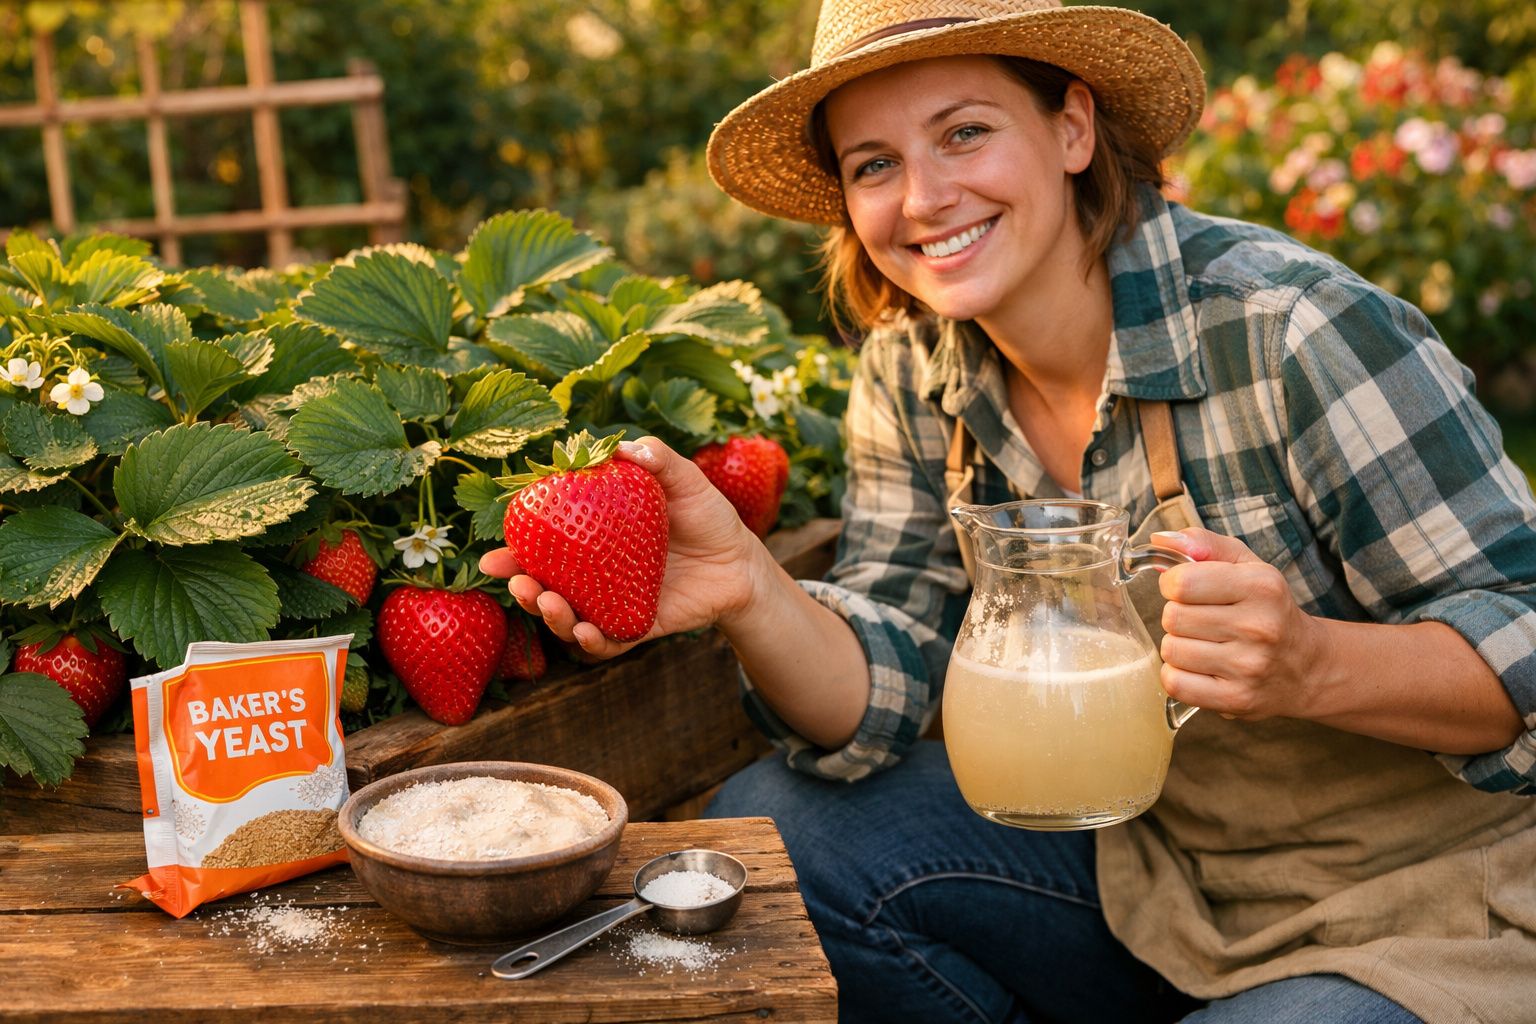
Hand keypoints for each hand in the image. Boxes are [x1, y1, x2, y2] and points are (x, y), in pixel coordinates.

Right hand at [479, 437, 765, 659]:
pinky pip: (610, 641)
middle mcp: (597, 574)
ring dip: (552, 617)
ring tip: (549, 603)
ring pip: (571, 618)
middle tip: (517, 582)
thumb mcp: (685, 482)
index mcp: (595, 538)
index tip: (494, 554)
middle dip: (524, 590)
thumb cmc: (707, 516)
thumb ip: (659, 460)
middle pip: (548, 587)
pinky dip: (594, 641)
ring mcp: (615, 603)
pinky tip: (586, 633)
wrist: (742, 562)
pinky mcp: (639, 627)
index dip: (516, 551)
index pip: (546, 545)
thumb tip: (626, 447)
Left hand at [1151, 528, 1323, 720]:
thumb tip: (1161, 540)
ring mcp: (1249, 667)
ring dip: (1179, 646)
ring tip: (1205, 644)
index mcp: (1262, 586)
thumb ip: (1203, 543)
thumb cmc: (1267, 609)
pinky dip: (1178, 675)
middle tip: (1202, 620)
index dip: (1173, 584)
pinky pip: (1175, 683)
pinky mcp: (1237, 700)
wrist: (1307, 666)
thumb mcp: (1246, 565)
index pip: (1181, 583)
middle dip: (1178, 616)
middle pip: (1172, 618)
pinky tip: (1200, 668)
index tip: (1186, 589)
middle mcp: (1259, 627)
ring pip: (1171, 650)